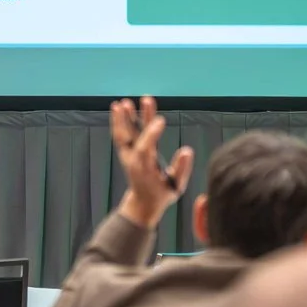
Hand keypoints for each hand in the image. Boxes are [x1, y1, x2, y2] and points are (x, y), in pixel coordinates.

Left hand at [111, 97, 192, 228]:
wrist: (143, 203)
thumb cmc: (162, 194)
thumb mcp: (176, 187)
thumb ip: (182, 169)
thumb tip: (187, 150)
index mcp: (145, 169)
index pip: (146, 148)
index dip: (152, 134)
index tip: (161, 120)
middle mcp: (133, 161)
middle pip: (131, 138)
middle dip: (133, 121)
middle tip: (137, 103)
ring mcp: (128, 156)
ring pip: (122, 135)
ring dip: (122, 119)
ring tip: (124, 103)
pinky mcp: (127, 153)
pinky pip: (120, 136)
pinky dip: (119, 122)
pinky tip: (120, 108)